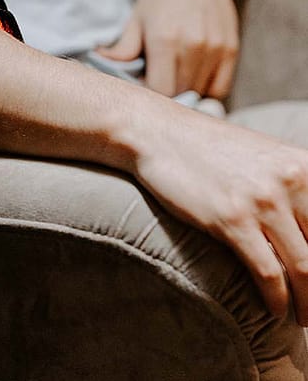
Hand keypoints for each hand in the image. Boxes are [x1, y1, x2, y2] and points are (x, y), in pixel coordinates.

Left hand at [98, 0, 238, 97]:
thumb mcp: (136, 20)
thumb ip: (123, 49)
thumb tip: (99, 63)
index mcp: (164, 41)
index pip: (159, 91)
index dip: (148, 94)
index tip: (142, 86)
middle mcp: (192, 47)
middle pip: (179, 94)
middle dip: (165, 93)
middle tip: (155, 79)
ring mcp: (215, 49)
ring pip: (199, 92)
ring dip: (185, 90)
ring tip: (172, 73)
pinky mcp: (231, 50)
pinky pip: (220, 87)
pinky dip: (206, 88)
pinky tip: (192, 75)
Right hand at [134, 103, 307, 323]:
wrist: (158, 133)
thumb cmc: (210, 150)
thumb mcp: (266, 158)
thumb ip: (298, 188)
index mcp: (306, 164)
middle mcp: (292, 179)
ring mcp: (262, 199)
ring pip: (306, 269)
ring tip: (304, 317)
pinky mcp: (231, 218)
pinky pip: (269, 273)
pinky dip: (277, 300)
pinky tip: (275, 309)